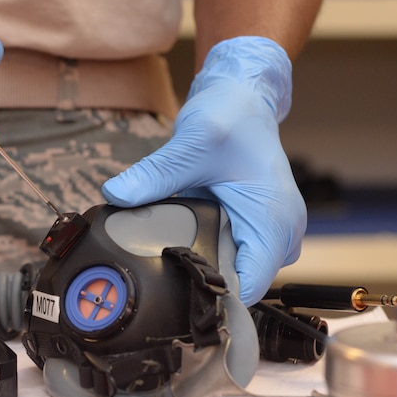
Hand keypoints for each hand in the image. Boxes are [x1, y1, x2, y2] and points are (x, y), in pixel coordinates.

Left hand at [102, 37, 305, 305]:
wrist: (244, 98)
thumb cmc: (231, 116)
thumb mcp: (191, 143)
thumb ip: (154, 174)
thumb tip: (115, 195)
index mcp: (274, 221)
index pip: (249, 288)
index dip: (213, 298)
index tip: (174, 293)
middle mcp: (280, 233)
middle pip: (239, 284)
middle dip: (202, 282)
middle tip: (159, 270)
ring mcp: (270, 232)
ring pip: (234, 271)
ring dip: (203, 265)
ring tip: (168, 252)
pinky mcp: (255, 227)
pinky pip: (230, 254)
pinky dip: (206, 250)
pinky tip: (180, 239)